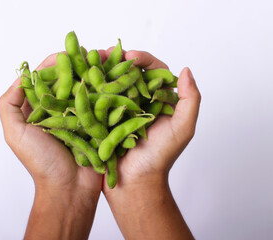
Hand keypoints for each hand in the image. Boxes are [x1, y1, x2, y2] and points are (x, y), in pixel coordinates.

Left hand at [0, 54, 101, 239]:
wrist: (70, 187)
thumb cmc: (41, 163)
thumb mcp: (15, 133)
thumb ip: (9, 105)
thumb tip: (21, 77)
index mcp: (39, 110)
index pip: (44, 80)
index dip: (53, 65)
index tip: (65, 53)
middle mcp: (59, 111)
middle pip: (67, 81)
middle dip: (77, 65)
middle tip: (88, 51)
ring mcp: (78, 116)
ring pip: (85, 89)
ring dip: (93, 74)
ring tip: (102, 59)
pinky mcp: (96, 124)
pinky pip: (100, 104)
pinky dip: (105, 90)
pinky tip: (113, 78)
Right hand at [101, 49, 200, 239]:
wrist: (134, 182)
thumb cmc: (159, 158)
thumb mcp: (183, 129)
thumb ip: (190, 100)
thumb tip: (186, 70)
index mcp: (159, 100)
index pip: (153, 71)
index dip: (143, 59)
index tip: (130, 55)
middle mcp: (140, 101)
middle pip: (130, 73)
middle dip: (118, 60)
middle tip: (105, 53)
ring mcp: (120, 109)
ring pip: (113, 83)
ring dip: (103, 70)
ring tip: (91, 61)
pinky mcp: (103, 118)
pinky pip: (98, 99)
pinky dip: (91, 88)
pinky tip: (82, 78)